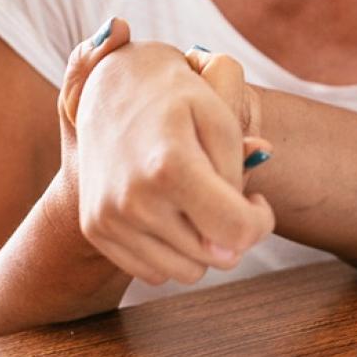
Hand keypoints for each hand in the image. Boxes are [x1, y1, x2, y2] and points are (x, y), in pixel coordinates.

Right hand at [58, 22, 272, 286]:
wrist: (110, 84)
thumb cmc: (177, 97)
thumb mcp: (220, 116)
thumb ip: (239, 175)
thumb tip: (240, 234)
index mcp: (170, 166)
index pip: (237, 231)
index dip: (259, 221)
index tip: (255, 200)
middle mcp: (134, 200)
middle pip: (215, 257)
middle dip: (232, 232)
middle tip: (224, 194)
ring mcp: (109, 218)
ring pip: (187, 273)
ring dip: (202, 245)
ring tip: (196, 202)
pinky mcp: (96, 230)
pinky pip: (154, 272)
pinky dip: (170, 250)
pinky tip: (169, 210)